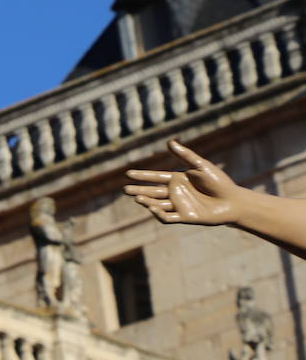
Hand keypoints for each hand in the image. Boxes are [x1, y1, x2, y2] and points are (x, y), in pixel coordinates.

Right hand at [124, 139, 242, 225]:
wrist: (233, 201)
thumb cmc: (219, 182)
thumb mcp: (201, 166)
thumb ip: (185, 156)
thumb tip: (169, 142)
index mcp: (178, 179)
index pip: (155, 177)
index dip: (142, 176)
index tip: (128, 174)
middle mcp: (176, 192)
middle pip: (152, 191)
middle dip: (138, 190)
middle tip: (125, 190)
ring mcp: (179, 205)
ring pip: (157, 204)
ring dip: (146, 202)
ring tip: (137, 198)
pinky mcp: (184, 217)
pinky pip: (168, 217)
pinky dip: (158, 214)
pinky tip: (152, 209)